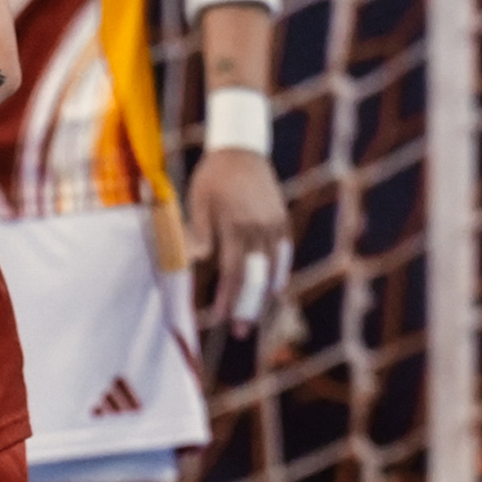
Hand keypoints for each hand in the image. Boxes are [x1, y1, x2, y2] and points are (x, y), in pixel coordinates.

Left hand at [186, 145, 289, 333]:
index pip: (233, 272)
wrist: (242, 149)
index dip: (228, 297)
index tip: (220, 317)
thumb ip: (200, 231)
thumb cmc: (213, 176)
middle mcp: (259, 228)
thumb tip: (198, 261)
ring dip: (263, 295)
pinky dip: (279, 272)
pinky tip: (273, 289)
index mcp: (236, 225)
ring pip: (272, 268)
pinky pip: (283, 253)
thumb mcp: (199, 200)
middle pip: (256, 277)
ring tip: (255, 315)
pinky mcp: (282, 220)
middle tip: (241, 332)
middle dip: (248, 306)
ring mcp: (274, 225)